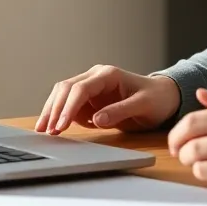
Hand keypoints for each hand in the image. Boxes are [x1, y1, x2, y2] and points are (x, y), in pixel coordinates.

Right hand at [35, 66, 180, 134]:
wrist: (164, 97)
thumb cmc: (156, 99)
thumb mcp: (143, 106)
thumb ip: (120, 111)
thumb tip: (96, 119)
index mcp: (108, 75)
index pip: (80, 88)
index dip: (69, 107)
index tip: (61, 125)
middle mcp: (95, 77)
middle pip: (66, 88)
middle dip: (54, 109)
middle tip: (46, 130)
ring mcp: (91, 87)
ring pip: (63, 94)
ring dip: (52, 111)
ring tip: (42, 129)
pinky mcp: (89, 99)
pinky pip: (69, 104)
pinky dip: (59, 114)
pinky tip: (53, 126)